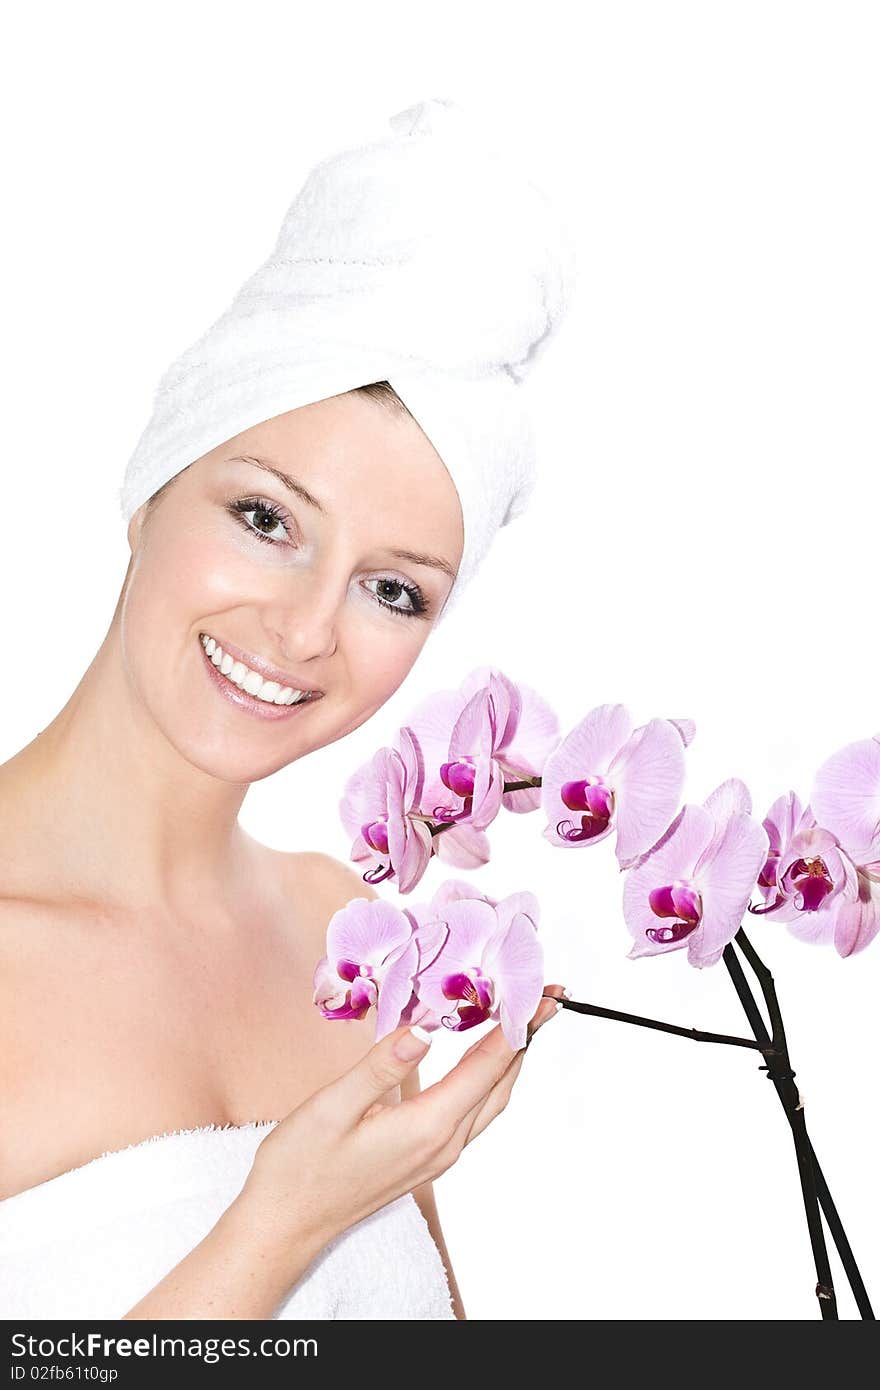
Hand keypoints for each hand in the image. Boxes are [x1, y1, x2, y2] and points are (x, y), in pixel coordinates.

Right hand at [245, 984, 565, 1251]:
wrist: (286, 1224)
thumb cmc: (300, 1167)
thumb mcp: (332, 1107)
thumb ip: (381, 1066)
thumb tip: (425, 1030)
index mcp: (428, 1127)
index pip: (487, 1067)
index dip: (517, 1027)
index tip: (542, 995)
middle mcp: (444, 1144)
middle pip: (500, 1083)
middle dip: (525, 1038)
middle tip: (544, 998)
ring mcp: (438, 1156)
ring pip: (490, 1101)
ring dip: (509, 1060)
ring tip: (519, 1020)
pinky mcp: (426, 1158)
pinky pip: (472, 1113)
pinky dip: (486, 1079)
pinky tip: (476, 1059)